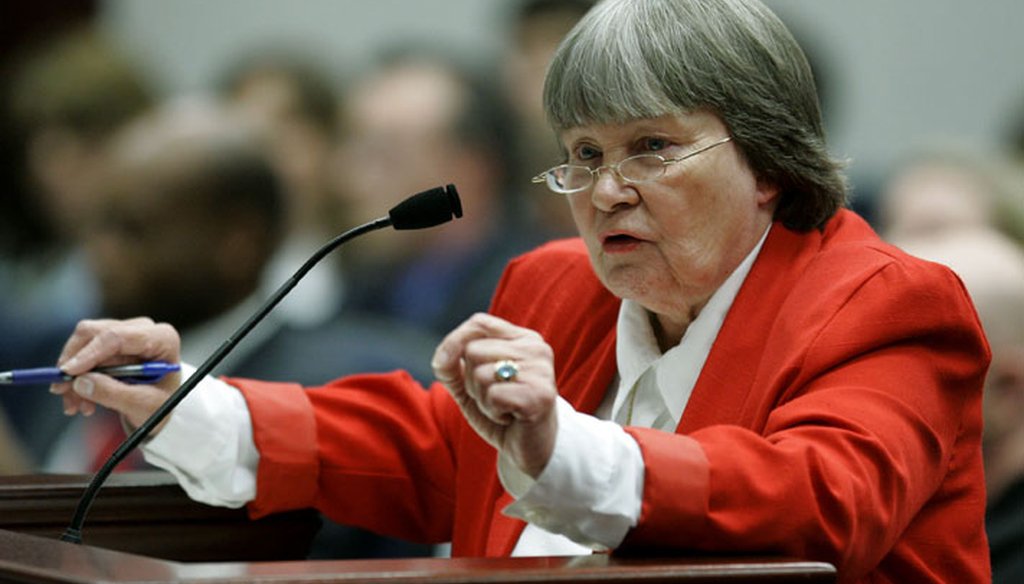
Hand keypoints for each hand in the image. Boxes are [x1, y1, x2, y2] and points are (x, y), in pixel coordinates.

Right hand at [49, 318, 182, 430]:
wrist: (161, 404)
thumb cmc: (160, 402)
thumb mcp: (143, 405)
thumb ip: (114, 394)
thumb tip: (81, 382)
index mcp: (162, 339)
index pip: (118, 336)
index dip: (90, 353)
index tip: (68, 373)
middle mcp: (143, 329)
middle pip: (96, 333)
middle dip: (75, 364)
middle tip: (62, 392)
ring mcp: (125, 332)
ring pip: (84, 342)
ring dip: (73, 375)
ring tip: (75, 406)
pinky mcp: (110, 342)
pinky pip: (82, 352)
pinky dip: (76, 377)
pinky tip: (80, 400)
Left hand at [432, 313, 557, 477]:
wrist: (531, 449)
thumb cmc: (501, 412)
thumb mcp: (470, 385)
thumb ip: (451, 366)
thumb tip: (442, 358)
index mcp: (523, 338)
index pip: (479, 322)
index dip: (454, 341)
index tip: (446, 366)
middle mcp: (536, 348)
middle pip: (474, 350)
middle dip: (471, 381)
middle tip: (494, 397)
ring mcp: (541, 371)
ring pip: (480, 374)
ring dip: (482, 399)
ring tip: (503, 408)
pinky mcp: (540, 395)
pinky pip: (493, 395)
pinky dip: (492, 412)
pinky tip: (510, 418)